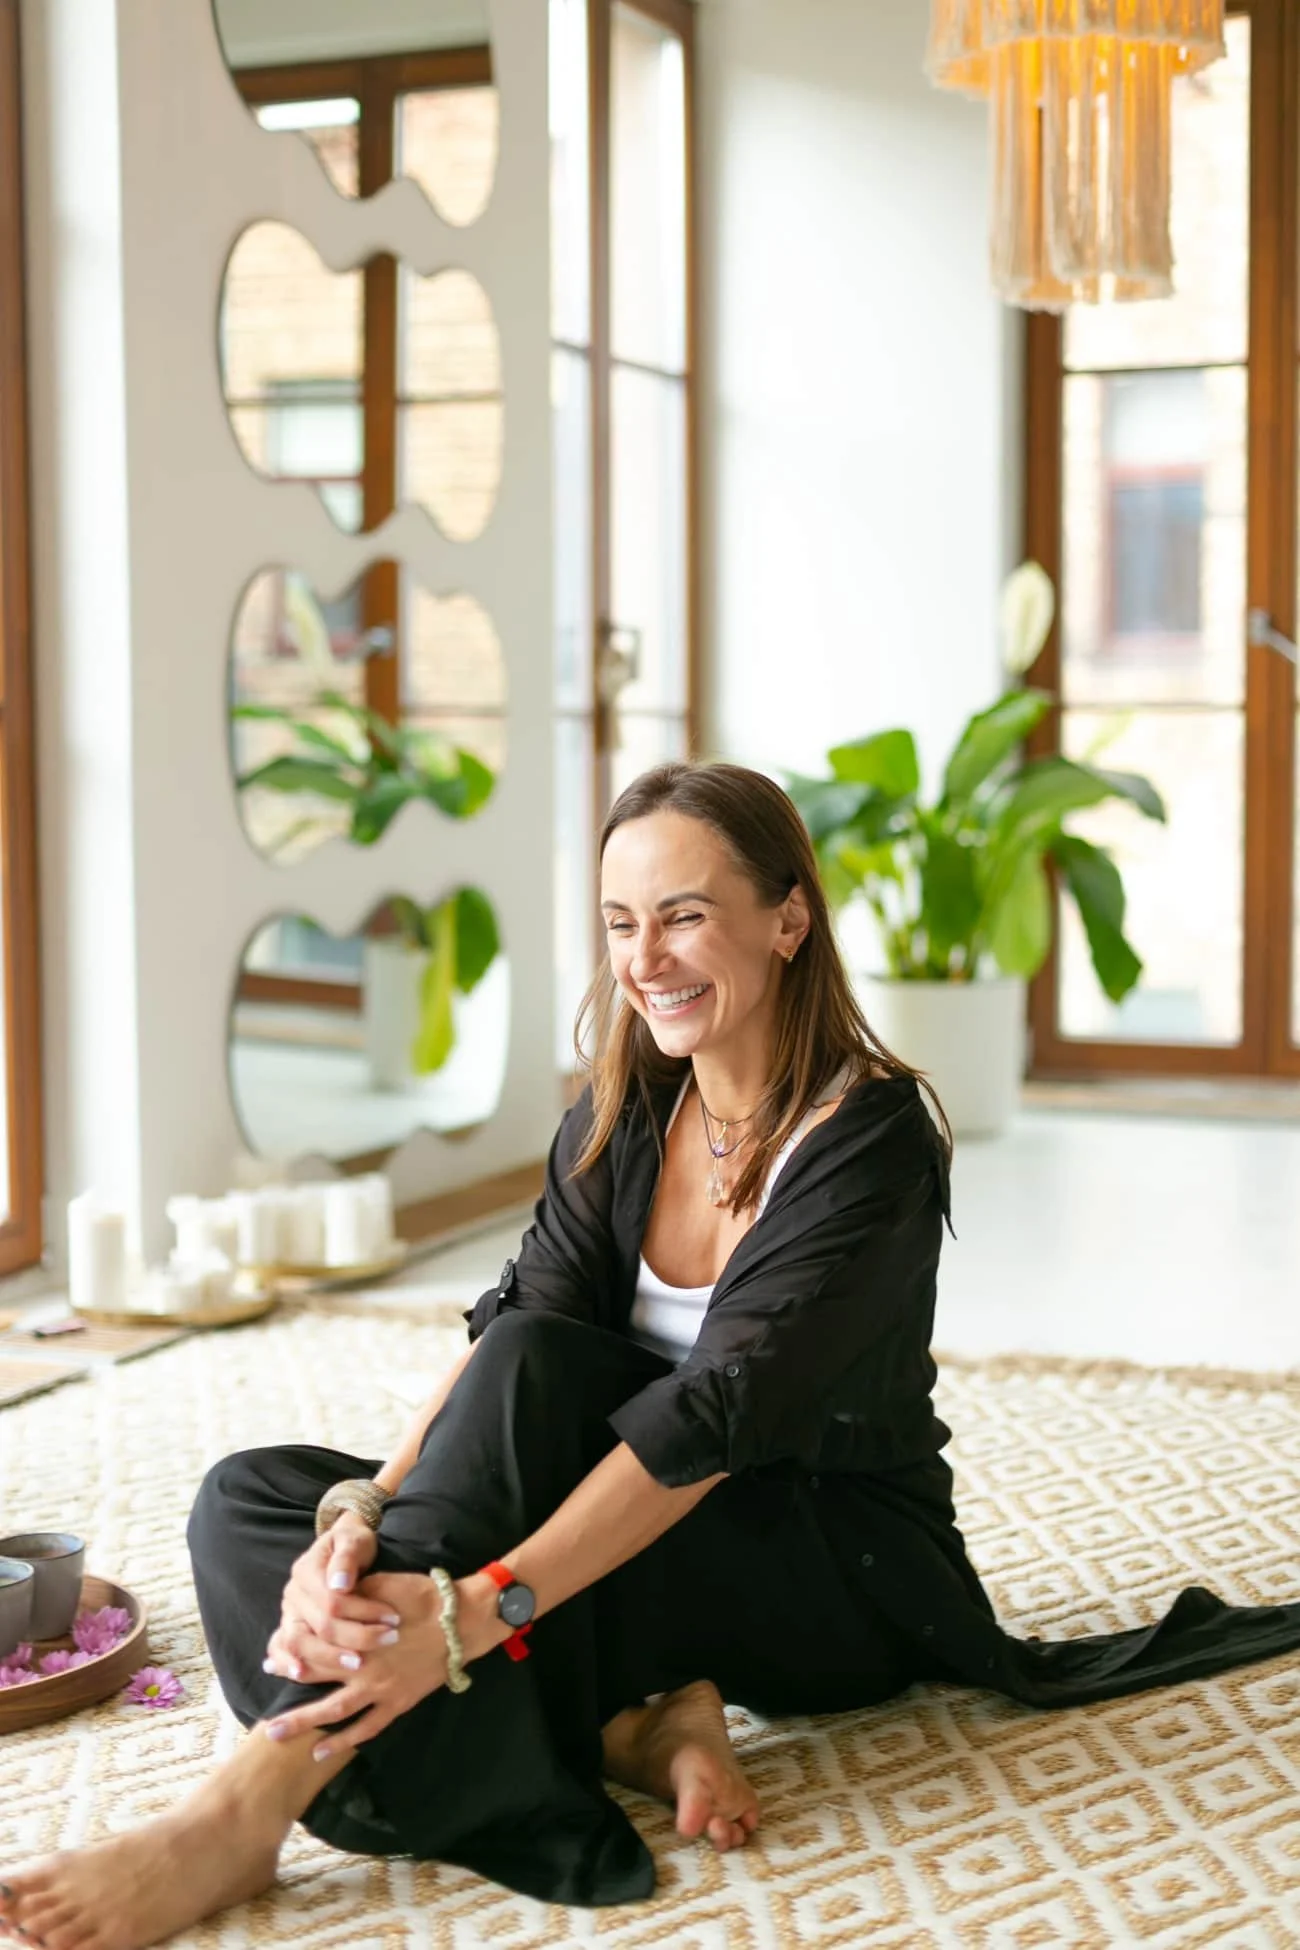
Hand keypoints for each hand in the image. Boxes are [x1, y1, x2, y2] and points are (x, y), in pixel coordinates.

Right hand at [263, 1513, 397, 1686]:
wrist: (343, 1543)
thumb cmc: (353, 1542)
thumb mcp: (355, 1538)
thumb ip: (347, 1556)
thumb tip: (340, 1584)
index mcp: (306, 1569)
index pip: (333, 1601)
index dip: (364, 1612)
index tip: (393, 1618)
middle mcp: (293, 1592)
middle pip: (320, 1625)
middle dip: (357, 1636)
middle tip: (388, 1640)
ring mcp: (288, 1612)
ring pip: (299, 1642)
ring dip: (329, 1657)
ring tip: (359, 1663)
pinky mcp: (288, 1627)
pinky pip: (279, 1648)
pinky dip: (287, 1663)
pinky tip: (301, 1674)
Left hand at [263, 1569, 450, 1757]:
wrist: (461, 1621)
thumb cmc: (421, 1597)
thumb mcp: (382, 1585)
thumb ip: (353, 1597)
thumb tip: (330, 1598)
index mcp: (357, 1636)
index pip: (313, 1646)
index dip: (290, 1650)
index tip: (270, 1654)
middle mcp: (362, 1667)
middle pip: (315, 1677)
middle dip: (288, 1679)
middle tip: (266, 1685)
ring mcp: (380, 1689)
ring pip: (333, 1712)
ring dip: (303, 1722)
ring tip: (275, 1733)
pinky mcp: (397, 1704)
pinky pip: (367, 1728)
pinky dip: (343, 1742)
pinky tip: (321, 1752)